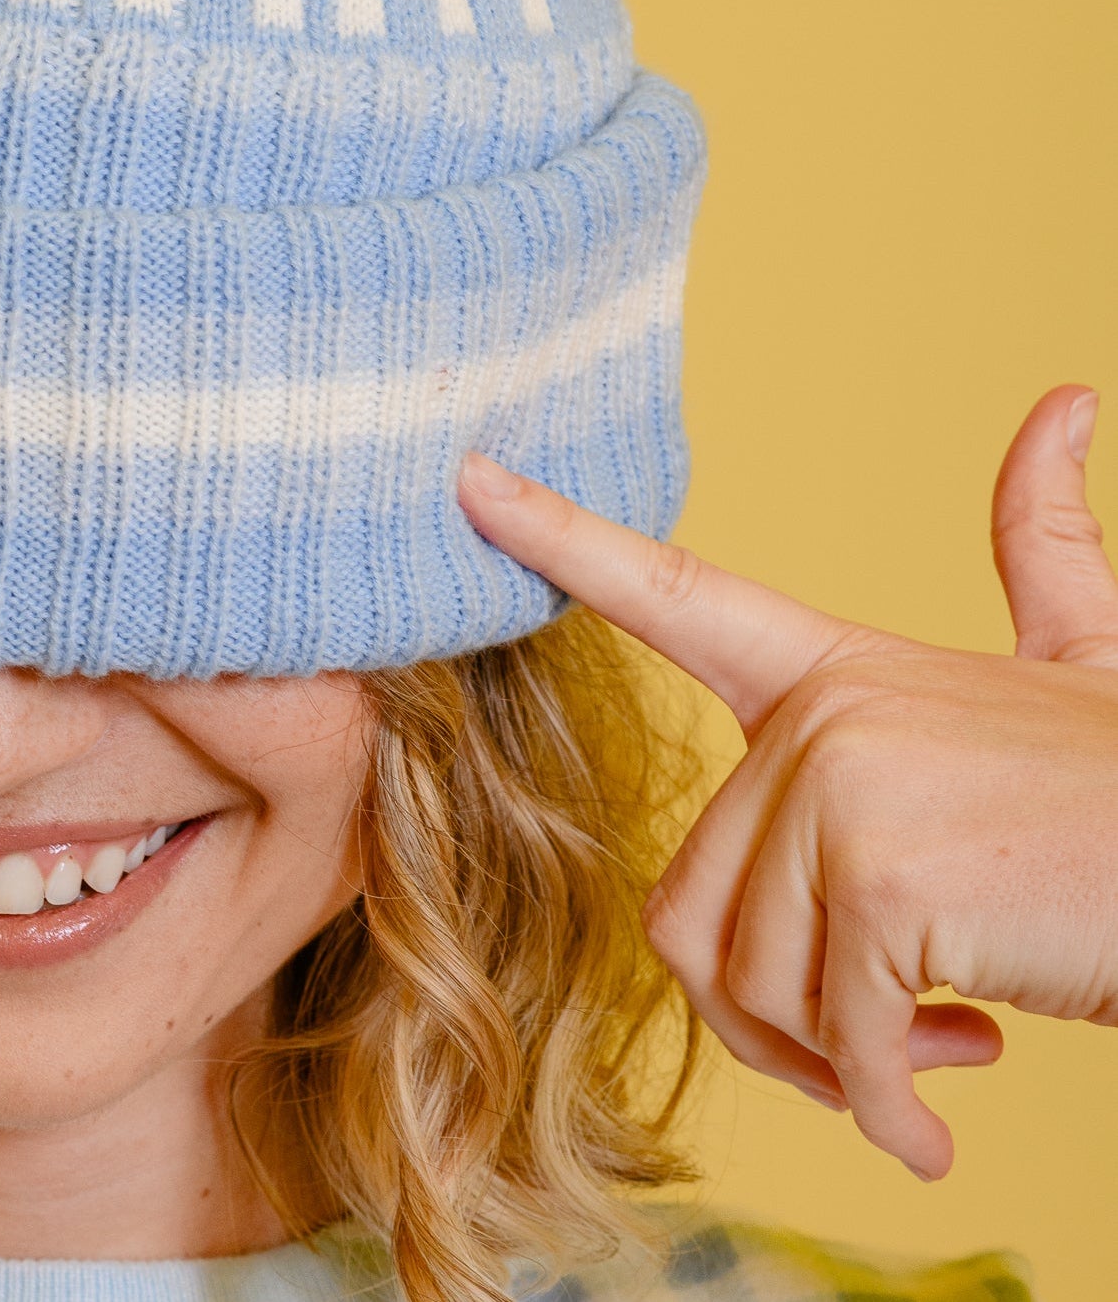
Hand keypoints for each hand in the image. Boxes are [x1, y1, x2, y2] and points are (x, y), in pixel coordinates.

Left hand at [456, 384, 1117, 1180]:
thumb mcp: (1081, 660)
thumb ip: (1039, 545)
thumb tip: (1063, 403)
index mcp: (837, 668)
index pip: (673, 587)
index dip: (559, 534)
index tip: (465, 479)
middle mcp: (820, 715)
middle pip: (692, 901)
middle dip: (772, 1011)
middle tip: (889, 1040)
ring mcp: (843, 788)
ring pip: (747, 977)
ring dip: (833, 1060)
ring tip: (931, 1048)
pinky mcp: (879, 883)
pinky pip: (828, 1030)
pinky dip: (884, 1107)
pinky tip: (939, 1118)